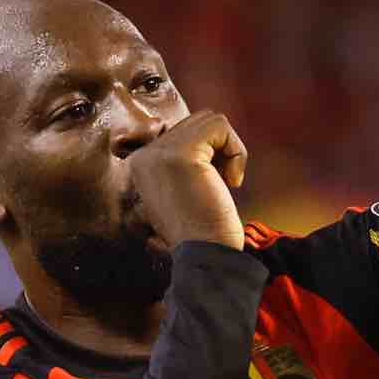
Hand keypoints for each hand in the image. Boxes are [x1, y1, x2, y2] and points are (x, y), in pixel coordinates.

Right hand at [128, 111, 246, 250]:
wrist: (206, 258)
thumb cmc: (204, 232)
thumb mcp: (188, 190)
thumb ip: (189, 162)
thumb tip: (211, 127)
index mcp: (141, 166)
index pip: (183, 132)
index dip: (210, 153)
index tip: (212, 187)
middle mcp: (144, 157)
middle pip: (196, 122)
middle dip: (220, 149)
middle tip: (223, 184)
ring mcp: (158, 154)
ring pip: (209, 120)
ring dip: (230, 148)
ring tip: (227, 181)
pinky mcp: (180, 154)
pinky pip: (219, 125)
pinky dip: (237, 150)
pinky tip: (232, 181)